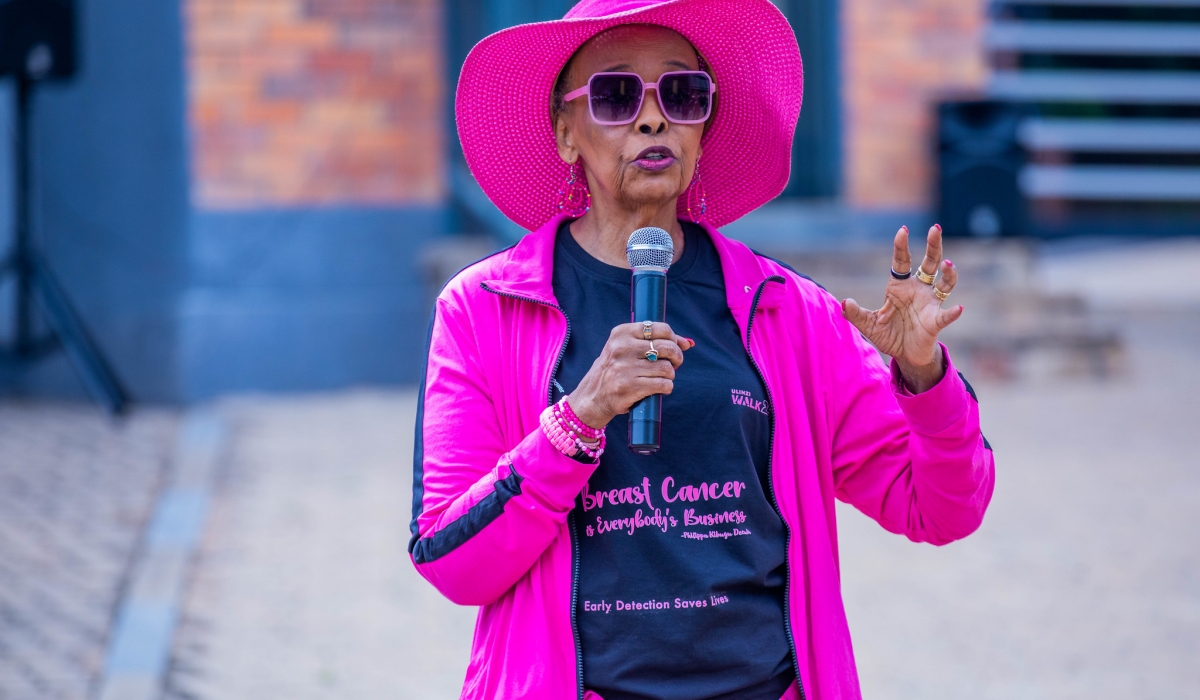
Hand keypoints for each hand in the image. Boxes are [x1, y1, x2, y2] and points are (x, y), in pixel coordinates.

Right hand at [569, 322, 693, 428]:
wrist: (593, 396)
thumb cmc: (616, 369)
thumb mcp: (627, 348)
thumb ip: (655, 341)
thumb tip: (688, 343)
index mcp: (622, 333)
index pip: (661, 329)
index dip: (674, 339)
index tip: (674, 348)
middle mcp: (622, 348)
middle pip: (667, 347)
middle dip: (676, 357)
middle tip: (673, 364)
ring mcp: (625, 368)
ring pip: (667, 368)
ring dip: (670, 375)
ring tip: (661, 378)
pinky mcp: (630, 387)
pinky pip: (663, 384)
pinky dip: (666, 387)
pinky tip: (659, 388)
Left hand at [841, 224, 962, 392]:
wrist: (905, 354)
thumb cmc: (888, 334)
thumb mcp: (868, 324)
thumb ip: (856, 314)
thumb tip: (844, 302)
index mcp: (900, 287)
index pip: (902, 261)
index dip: (902, 246)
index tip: (902, 230)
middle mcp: (918, 290)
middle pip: (930, 263)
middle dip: (934, 245)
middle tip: (935, 228)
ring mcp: (930, 304)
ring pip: (945, 283)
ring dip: (949, 273)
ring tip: (948, 264)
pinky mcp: (936, 321)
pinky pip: (946, 315)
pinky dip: (952, 313)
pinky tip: (958, 308)